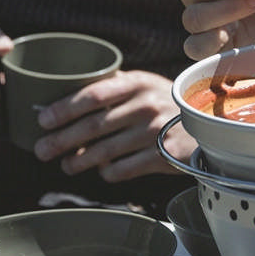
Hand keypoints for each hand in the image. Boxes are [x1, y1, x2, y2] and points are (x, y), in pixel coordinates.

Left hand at [33, 69, 195, 180]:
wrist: (212, 123)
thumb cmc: (170, 103)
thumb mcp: (148, 84)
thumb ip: (116, 83)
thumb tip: (70, 87)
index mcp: (138, 83)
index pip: (92, 95)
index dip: (64, 108)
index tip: (43, 120)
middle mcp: (146, 105)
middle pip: (93, 126)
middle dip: (61, 140)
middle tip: (42, 149)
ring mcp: (155, 133)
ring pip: (104, 152)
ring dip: (78, 161)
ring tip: (65, 164)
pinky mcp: (162, 157)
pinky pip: (123, 170)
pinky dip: (107, 172)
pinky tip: (101, 170)